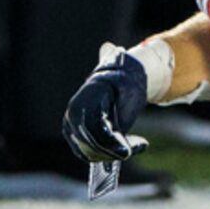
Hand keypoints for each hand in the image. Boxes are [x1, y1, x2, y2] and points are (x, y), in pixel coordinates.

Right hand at [62, 45, 149, 164]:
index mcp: (85, 98)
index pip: (94, 127)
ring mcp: (71, 126)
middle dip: (114, 151)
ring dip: (113, 154)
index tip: (126, 153)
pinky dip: (108, 155)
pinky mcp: (75, 137)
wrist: (121, 82)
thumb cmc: (127, 82)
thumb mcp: (127, 84)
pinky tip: (126, 147)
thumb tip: (108, 53)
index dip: (110, 142)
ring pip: (91, 153)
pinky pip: (90, 155)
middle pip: (91, 144)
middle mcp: (72, 113)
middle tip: (138, 146)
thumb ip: (118, 88)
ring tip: (137, 144)